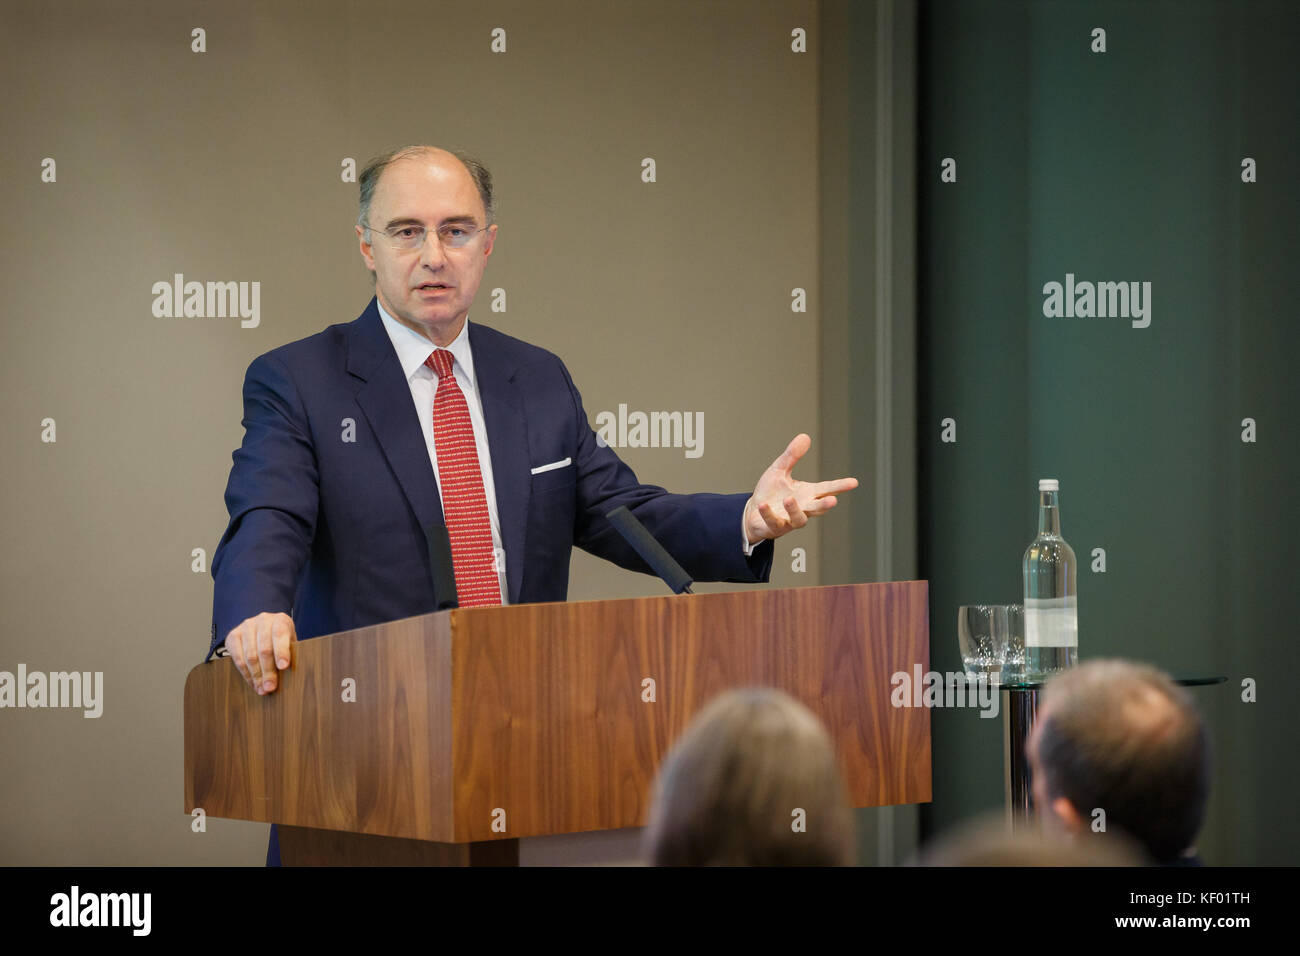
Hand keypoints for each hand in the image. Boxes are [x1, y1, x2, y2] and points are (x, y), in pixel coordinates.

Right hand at [225, 612, 295, 695]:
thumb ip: (291, 654)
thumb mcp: (290, 642)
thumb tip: (291, 676)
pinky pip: (238, 658)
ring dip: (256, 676)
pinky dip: (246, 674)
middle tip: (270, 687)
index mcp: (280, 620)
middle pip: (264, 649)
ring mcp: (246, 627)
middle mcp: (262, 620)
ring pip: (250, 656)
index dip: (281, 651)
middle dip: (268, 671)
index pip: (280, 634)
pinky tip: (253, 683)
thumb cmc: (281, 640)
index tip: (283, 667)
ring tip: (262, 689)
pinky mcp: (233, 635)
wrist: (264, 629)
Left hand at [743, 434, 857, 543]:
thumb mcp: (780, 470)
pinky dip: (768, 513)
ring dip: (795, 510)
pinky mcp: (775, 527)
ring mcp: (789, 520)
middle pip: (818, 508)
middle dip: (825, 505)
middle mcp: (802, 508)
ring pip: (799, 519)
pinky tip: (763, 504)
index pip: (826, 489)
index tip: (853, 482)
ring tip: (789, 499)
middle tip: (832, 500)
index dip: (840, 486)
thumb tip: (805, 436)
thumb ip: (792, 456)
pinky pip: (774, 522)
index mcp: (807, 493)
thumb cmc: (770, 493)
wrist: (753, 512)